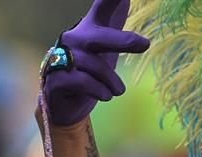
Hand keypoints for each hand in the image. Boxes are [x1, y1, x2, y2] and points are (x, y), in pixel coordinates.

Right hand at [43, 0, 148, 126]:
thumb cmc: (89, 70)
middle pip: (101, 37)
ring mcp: (61, 58)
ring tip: (115, 89)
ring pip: (98, 68)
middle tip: (145, 43)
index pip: (103, 7)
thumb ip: (114, 21)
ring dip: (113, 84)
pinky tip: (102, 95)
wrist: (64, 102)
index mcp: (90, 29)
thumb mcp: (106, 45)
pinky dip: (101, 92)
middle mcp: (74, 39)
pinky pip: (87, 84)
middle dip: (123, 40)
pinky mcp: (56, 79)